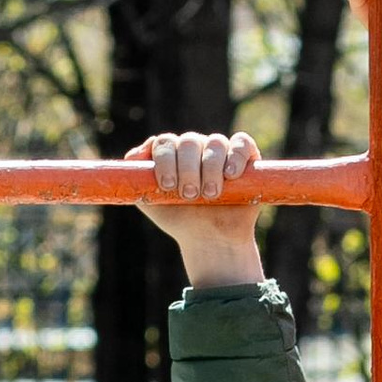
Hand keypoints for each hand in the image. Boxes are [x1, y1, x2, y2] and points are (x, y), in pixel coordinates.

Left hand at [125, 131, 267, 287]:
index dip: (164, 161)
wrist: (210, 240)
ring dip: (210, 168)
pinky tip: (230, 174)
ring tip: (210, 194)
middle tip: (190, 195)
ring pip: (214, 142)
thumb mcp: (150, 202)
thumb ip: (137, 179)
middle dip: (187, 169)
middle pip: (188, 142)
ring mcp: (221, 152)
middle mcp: (196, 148)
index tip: (167, 186)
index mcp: (172, 153)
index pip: (164, 143)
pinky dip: (236, 155)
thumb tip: (136, 155)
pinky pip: (242, 143)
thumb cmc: (180, 220)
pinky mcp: (246, 159)